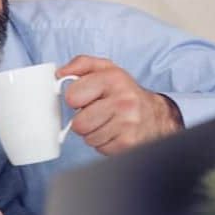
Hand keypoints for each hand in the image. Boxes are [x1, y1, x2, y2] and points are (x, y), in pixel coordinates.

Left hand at [57, 55, 182, 154]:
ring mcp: (127, 124)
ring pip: (88, 139)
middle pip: (79, 124)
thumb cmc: (125, 92)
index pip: (72, 96)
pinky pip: (100, 149)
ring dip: (94, 133)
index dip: (74, 99)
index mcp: (113, 79)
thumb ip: (81, 64)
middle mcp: (123, 101)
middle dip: (83, 121)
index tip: (84, 98)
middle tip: (97, 113)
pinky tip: (115, 133)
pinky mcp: (128, 143)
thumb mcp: (106, 69)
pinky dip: (104, 143)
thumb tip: (59, 73)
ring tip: (107, 122)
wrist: (155, 115)